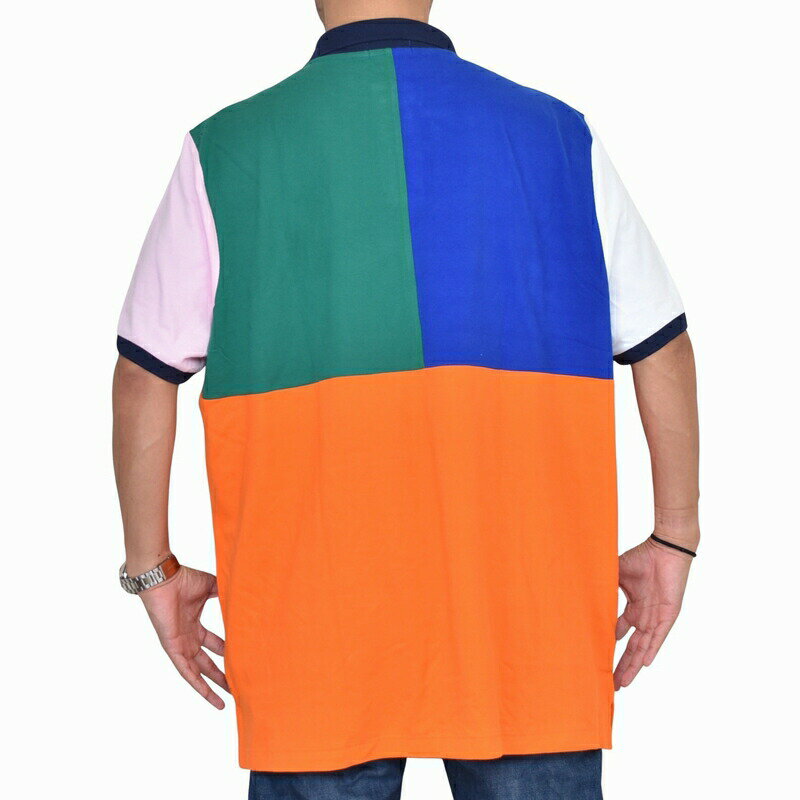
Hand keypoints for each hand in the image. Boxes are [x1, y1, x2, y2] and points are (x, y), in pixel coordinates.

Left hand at [138, 566, 228, 708]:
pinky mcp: (172, 648)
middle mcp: (188, 638)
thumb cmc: (183, 580)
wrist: (164, 579)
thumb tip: (243, 594)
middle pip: (207, 663)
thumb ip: (224, 594)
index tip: (242, 660)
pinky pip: (185, 671)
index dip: (227, 653)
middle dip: (221, 675)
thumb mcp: (210, 587)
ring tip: (225, 700)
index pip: (214, 645)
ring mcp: (180, 645)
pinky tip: (207, 696)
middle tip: (236, 686)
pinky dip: (196, 684)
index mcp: (195, 626)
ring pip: (197, 672)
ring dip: (210, 686)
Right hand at [614, 536, 693, 689]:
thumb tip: (579, 587)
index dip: (611, 644)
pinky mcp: (667, 615)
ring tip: (623, 683)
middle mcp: (645, 616)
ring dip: (634, 666)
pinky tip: (644, 664)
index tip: (599, 657)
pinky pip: (658, 636)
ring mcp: (656, 617)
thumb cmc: (643, 557)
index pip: (621, 632)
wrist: (666, 549)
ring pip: (643, 647)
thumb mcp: (617, 572)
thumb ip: (603, 583)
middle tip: (612, 684)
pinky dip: (651, 650)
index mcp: (634, 607)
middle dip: (622, 665)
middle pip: (632, 647)